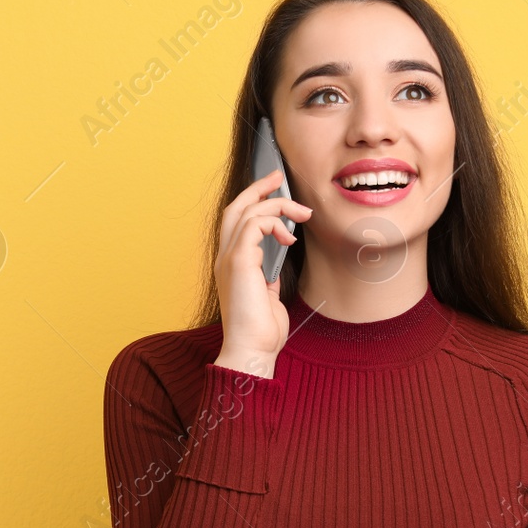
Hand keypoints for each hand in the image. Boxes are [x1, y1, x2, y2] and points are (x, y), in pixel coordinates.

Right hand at [212, 168, 312, 378]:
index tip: (277, 192)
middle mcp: (225, 256)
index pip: (236, 221)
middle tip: (279, 177)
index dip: (254, 201)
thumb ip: (267, 278)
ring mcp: (229, 257)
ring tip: (302, 214)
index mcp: (230, 264)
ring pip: (247, 210)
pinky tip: (290, 237)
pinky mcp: (239, 261)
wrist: (252, 350)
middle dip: (258, 187)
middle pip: (235, 207)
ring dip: (277, 205)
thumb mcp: (267, 298)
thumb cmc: (261, 331)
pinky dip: (275, 222)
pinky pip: (255, 224)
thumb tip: (275, 270)